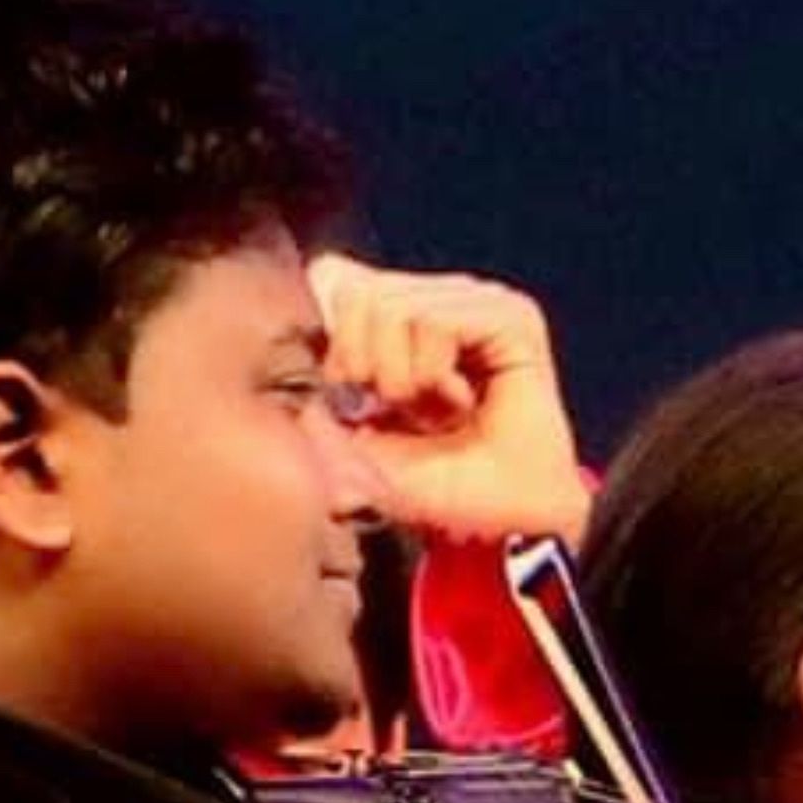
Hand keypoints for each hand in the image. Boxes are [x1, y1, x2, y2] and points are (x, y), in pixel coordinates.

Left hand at [310, 254, 589, 543]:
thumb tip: (291, 379)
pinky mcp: (511, 317)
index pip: (337, 278)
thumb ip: (321, 403)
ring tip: (434, 410)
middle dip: (363, 361)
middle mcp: (442, 298)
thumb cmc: (443, 487)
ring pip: (390, 304)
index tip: (355, 393)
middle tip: (399, 407)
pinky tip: (459, 401)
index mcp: (408, 316)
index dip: (334, 336)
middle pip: (357, 290)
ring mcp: (478, 303)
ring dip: (400, 375)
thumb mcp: (360, 444)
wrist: (508, 524)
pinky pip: (432, 320)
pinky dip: (431, 371)